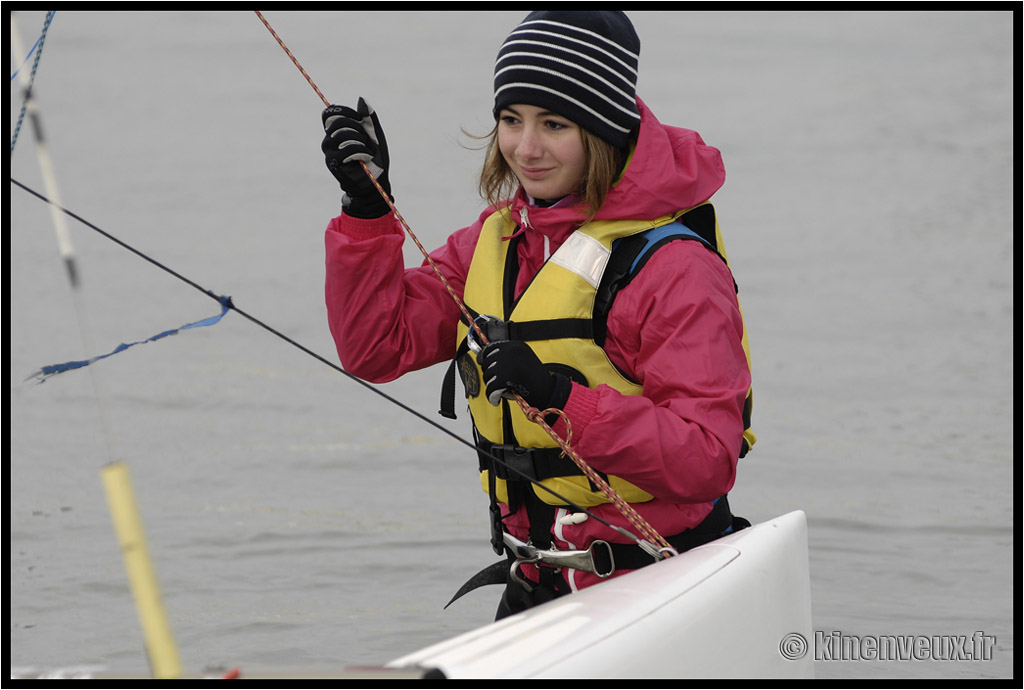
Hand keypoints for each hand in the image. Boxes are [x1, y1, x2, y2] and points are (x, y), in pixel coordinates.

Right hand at [321, 97, 391, 217]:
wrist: (376, 181)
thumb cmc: (375, 158)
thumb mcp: (375, 133)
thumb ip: (368, 117)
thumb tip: (361, 99)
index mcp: (336, 131)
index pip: (329, 113)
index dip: (344, 111)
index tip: (360, 118)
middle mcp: (328, 140)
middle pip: (337, 122)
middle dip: (357, 127)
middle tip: (367, 139)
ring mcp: (329, 152)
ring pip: (341, 134)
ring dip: (361, 141)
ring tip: (368, 151)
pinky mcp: (333, 163)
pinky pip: (345, 149)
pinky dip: (360, 152)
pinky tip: (366, 158)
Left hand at [477, 340, 569, 409]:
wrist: (549, 392)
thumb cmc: (535, 380)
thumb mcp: (521, 362)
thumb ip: (505, 358)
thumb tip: (481, 358)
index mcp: (516, 345)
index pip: (491, 348)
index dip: (486, 359)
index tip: (485, 366)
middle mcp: (512, 350)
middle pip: (487, 362)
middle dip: (489, 375)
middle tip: (497, 384)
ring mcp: (509, 362)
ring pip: (488, 376)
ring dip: (491, 386)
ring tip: (501, 391)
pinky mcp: (508, 376)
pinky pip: (491, 388)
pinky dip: (492, 397)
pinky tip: (497, 400)